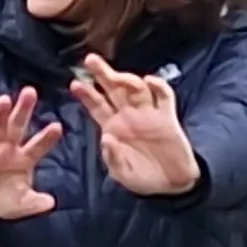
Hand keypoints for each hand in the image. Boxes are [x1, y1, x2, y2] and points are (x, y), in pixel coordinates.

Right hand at [0, 87, 66, 220]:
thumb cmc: (2, 199)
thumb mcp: (20, 205)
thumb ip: (33, 203)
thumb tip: (51, 204)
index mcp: (24, 159)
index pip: (38, 146)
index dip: (46, 138)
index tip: (57, 126)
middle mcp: (7, 149)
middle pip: (17, 126)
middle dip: (23, 110)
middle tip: (31, 92)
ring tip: (4, 99)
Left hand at [73, 56, 201, 197]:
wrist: (171, 185)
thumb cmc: (142, 178)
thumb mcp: (122, 173)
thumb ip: (113, 157)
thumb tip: (107, 138)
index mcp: (113, 127)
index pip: (97, 105)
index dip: (86, 94)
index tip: (75, 83)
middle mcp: (129, 116)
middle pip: (113, 89)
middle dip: (102, 74)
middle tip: (90, 60)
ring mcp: (149, 114)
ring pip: (137, 88)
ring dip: (126, 79)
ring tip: (116, 76)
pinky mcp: (167, 117)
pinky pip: (164, 96)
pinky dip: (159, 86)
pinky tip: (150, 81)